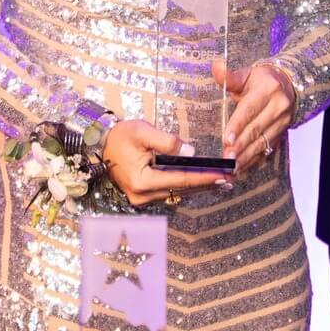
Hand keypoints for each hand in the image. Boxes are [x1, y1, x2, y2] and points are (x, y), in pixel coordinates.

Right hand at [102, 119, 230, 207]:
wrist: (99, 145)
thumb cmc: (120, 136)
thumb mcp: (143, 132)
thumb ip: (167, 142)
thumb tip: (191, 152)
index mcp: (142, 181)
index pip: (181, 180)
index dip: (203, 177)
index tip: (223, 174)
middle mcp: (142, 195)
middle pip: (181, 190)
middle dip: (206, 184)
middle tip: (230, 179)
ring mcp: (142, 198)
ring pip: (177, 193)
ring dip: (198, 187)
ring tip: (221, 181)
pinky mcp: (143, 196)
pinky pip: (170, 192)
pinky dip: (186, 187)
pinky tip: (201, 182)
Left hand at [214, 60, 290, 174]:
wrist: (289, 85)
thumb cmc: (262, 80)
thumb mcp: (247, 74)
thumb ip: (230, 76)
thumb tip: (216, 67)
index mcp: (268, 89)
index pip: (250, 109)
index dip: (238, 125)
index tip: (227, 139)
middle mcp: (278, 106)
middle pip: (257, 129)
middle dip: (241, 146)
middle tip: (226, 158)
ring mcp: (282, 122)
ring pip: (263, 142)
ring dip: (247, 156)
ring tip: (232, 167)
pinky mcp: (282, 133)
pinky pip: (267, 149)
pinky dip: (254, 160)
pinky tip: (242, 167)